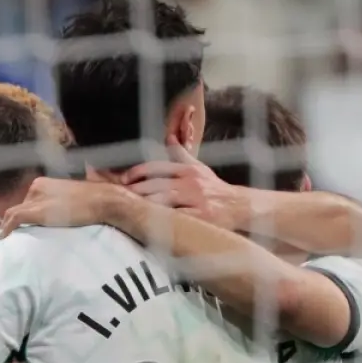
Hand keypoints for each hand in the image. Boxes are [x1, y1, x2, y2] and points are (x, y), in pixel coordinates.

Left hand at [0, 177, 131, 235]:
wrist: (102, 201)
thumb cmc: (92, 202)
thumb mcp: (70, 200)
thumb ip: (58, 204)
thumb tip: (54, 216)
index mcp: (43, 183)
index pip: (27, 201)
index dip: (21, 216)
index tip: (20, 229)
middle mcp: (36, 188)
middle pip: (20, 207)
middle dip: (14, 221)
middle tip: (12, 236)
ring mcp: (36, 199)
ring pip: (14, 213)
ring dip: (7, 226)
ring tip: (6, 239)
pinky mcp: (38, 210)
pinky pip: (15, 218)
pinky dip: (7, 228)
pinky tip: (4, 238)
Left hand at [121, 135, 242, 229]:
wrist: (241, 206)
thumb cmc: (216, 189)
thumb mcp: (200, 168)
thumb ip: (182, 154)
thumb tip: (169, 138)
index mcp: (187, 170)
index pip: (157, 167)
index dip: (138, 172)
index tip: (123, 179)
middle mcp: (191, 182)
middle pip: (157, 184)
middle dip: (136, 191)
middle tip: (120, 196)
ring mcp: (197, 199)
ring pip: (165, 200)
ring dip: (146, 205)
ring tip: (131, 209)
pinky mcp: (203, 216)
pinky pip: (179, 218)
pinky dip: (165, 221)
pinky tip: (151, 224)